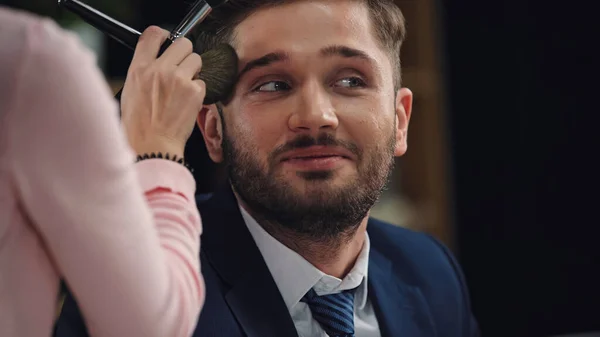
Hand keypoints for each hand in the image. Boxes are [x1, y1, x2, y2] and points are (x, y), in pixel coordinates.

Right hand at [120, 26, 205, 158]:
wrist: (153, 145)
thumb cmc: (139, 125)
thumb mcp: (131, 91)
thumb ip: (143, 71)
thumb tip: (154, 61)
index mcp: (139, 68)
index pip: (153, 34)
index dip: (164, 35)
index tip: (168, 41)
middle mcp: (159, 69)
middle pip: (183, 43)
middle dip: (185, 54)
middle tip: (181, 68)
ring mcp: (178, 79)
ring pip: (196, 59)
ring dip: (194, 71)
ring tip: (184, 88)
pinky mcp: (194, 92)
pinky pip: (202, 82)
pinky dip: (198, 91)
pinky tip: (187, 103)